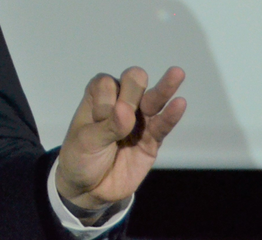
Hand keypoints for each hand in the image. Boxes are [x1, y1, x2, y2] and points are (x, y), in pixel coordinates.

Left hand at [54, 66, 185, 209]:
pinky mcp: (151, 141)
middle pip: (133, 83)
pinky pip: (162, 126)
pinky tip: (180, 103)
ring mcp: (138, 121)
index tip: (96, 120)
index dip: (104, 101)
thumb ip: (107, 126)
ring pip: (153, 100)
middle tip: (125, 110)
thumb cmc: (81, 156)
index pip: (106, 85)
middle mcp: (120, 102)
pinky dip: (170, 116)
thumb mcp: (86, 141)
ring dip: (163, 88)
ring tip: (177, 73)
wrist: (89, 188)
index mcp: (99, 96)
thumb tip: (127, 110)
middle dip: (132, 91)